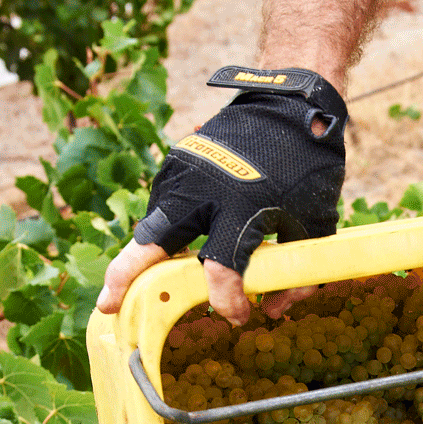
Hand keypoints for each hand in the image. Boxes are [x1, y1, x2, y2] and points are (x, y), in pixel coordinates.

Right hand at [97, 69, 348, 325]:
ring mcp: (182, 173)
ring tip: (135, 287)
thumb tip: (272, 312)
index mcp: (240, 206)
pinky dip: (164, 234)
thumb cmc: (307, 170)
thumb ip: (300, 274)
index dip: (226, 302)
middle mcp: (202, 188)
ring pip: (152, 227)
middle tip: (106, 307)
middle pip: (152, 243)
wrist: (289, 107)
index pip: (219, 269)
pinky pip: (163, 209)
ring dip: (144, 258)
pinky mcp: (175, 163)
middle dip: (126, 278)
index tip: (237, 316)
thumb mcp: (316, 226)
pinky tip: (170, 253)